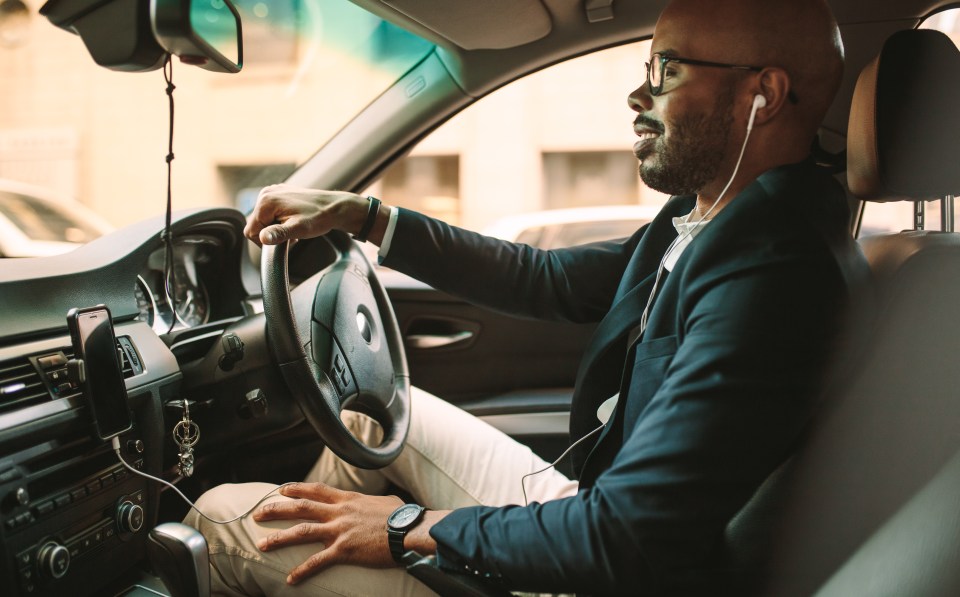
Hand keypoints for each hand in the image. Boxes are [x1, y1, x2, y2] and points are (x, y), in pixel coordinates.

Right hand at [244, 184, 366, 245]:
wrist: (334, 207)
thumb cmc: (319, 218)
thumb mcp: (298, 229)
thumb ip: (279, 234)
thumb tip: (263, 238)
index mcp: (266, 202)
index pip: (251, 231)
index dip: (266, 241)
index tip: (283, 240)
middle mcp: (266, 193)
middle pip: (257, 225)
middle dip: (272, 233)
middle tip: (291, 234)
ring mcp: (272, 191)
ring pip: (264, 219)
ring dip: (276, 227)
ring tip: (294, 227)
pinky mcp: (279, 193)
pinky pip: (271, 212)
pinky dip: (279, 219)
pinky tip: (293, 220)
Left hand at [253, 482, 403, 584]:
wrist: (408, 529)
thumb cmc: (401, 516)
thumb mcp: (383, 501)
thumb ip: (370, 502)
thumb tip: (372, 503)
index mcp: (347, 499)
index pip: (315, 490)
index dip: (296, 489)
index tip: (280, 491)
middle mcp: (339, 512)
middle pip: (301, 507)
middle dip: (277, 510)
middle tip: (258, 514)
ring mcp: (340, 530)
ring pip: (302, 531)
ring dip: (280, 538)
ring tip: (262, 545)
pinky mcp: (345, 550)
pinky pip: (318, 561)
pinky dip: (302, 571)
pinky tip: (290, 579)